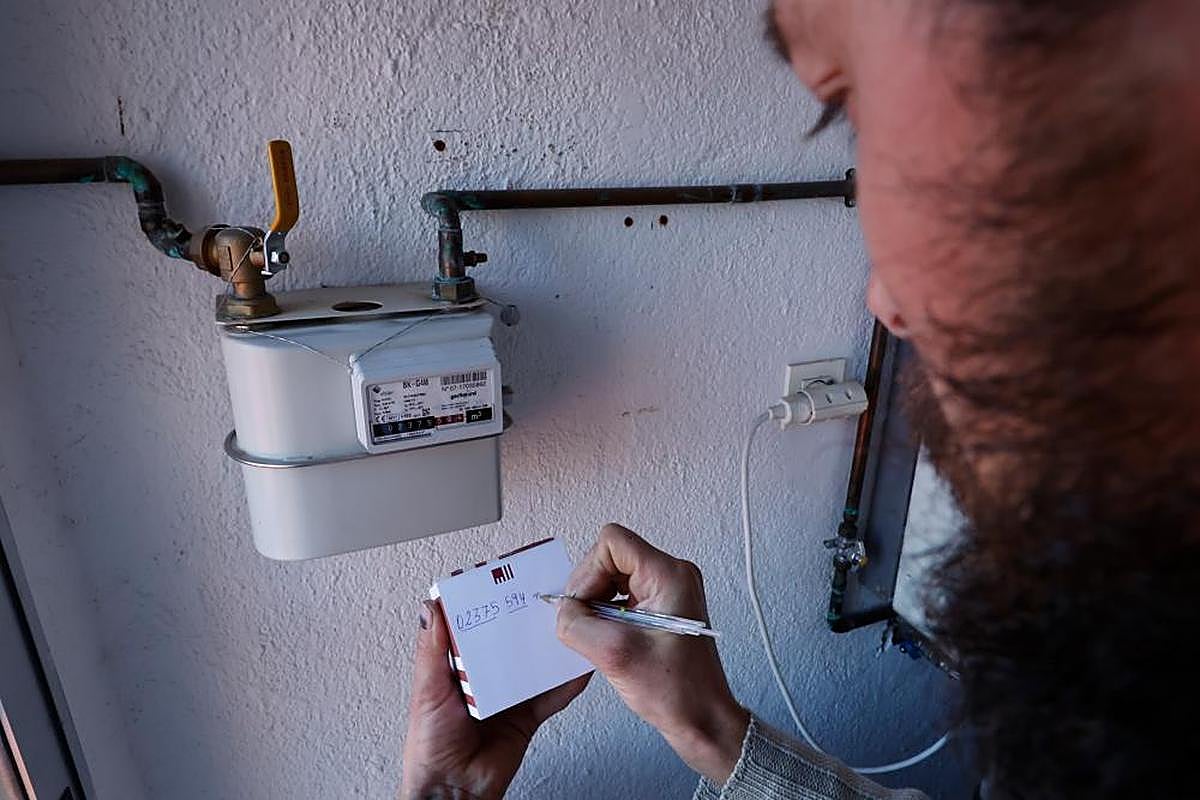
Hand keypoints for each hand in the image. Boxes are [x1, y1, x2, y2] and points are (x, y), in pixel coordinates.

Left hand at [400, 599, 591, 799]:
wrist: (453, 791)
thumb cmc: (428, 746)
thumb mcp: (426, 690)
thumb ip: (431, 650)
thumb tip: (429, 608)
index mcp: (456, 665)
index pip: (474, 625)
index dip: (487, 602)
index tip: (502, 578)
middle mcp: (483, 676)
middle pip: (509, 640)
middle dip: (524, 621)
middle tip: (542, 597)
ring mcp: (508, 695)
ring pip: (533, 664)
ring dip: (548, 648)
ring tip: (566, 626)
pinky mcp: (526, 716)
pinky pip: (551, 696)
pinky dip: (566, 683)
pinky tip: (578, 667)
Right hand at [555, 524, 748, 783]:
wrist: (701, 719)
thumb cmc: (676, 691)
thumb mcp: (614, 655)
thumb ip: (577, 624)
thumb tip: (562, 609)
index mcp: (669, 575)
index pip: (612, 541)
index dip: (588, 571)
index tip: (584, 606)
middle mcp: (671, 574)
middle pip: (609, 557)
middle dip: (589, 589)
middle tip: (586, 625)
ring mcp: (668, 589)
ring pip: (612, 576)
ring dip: (597, 604)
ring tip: (600, 635)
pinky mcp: (661, 606)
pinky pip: (621, 594)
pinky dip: (606, 613)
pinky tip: (608, 639)